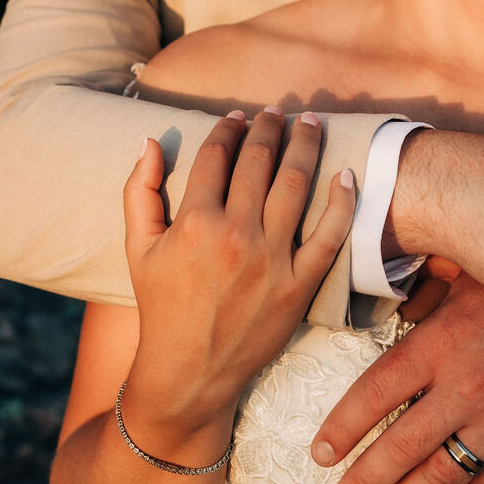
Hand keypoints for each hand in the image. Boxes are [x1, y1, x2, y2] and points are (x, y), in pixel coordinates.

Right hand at [123, 109, 353, 440]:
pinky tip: (346, 175)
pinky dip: (342, 201)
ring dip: (305, 145)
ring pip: (296, 184)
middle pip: (260, 161)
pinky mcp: (300, 284)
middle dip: (269, 127)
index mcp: (194, 222)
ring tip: (309, 123)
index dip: (229, 128)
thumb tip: (151, 140)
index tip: (239, 116)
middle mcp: (236, 234)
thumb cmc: (161, 306)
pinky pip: (330, 234)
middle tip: (277, 111)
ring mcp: (272, 259)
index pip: (218, 155)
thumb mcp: (138, 248)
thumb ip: (139, 190)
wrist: (190, 372)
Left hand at [310, 271, 483, 483]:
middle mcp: (467, 385)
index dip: (343, 426)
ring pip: (442, 474)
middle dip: (362, 481)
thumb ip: (430, 289)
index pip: (376, 392)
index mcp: (443, 341)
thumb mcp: (475, 273)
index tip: (320, 453)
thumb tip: (387, 275)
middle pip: (400, 445)